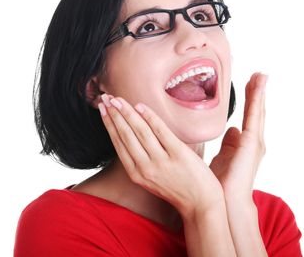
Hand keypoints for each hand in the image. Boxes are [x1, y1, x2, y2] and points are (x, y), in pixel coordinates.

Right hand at [98, 94, 223, 217]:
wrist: (201, 205)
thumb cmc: (177, 189)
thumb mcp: (152, 179)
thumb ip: (142, 160)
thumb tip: (134, 134)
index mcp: (136, 174)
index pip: (118, 144)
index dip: (109, 124)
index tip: (103, 109)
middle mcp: (145, 168)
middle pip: (125, 135)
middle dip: (114, 114)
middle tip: (105, 98)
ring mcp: (161, 161)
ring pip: (139, 131)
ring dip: (126, 112)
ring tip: (118, 99)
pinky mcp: (178, 154)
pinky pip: (160, 131)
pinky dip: (149, 117)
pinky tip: (140, 106)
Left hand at [209, 72, 266, 203]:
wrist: (228, 201)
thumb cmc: (223, 183)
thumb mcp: (224, 158)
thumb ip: (229, 144)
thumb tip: (231, 130)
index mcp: (246, 143)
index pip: (250, 115)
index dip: (251, 99)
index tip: (250, 82)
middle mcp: (254, 141)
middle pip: (256, 110)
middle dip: (258, 91)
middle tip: (259, 74)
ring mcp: (255, 141)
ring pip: (257, 111)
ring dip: (259, 92)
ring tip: (261, 75)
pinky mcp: (251, 142)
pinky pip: (254, 116)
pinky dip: (256, 100)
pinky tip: (257, 87)